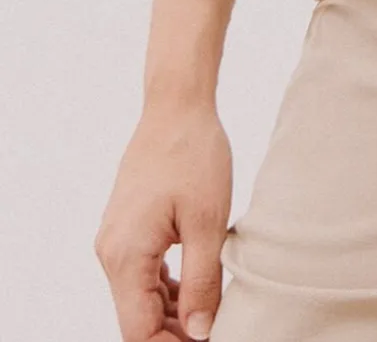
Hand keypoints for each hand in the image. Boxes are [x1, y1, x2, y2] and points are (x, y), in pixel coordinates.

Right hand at [95, 101, 232, 339]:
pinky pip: (142, 275)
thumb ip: (203, 282)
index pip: (138, 332)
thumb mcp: (207, 222)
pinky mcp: (127, 230)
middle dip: (174, 334)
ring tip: (213, 315)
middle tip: (216, 331)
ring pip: (140, 299)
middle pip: (136, 320)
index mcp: (125, 256)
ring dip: (173, 314)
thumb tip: (199, 334)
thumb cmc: (195, 156)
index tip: (210, 341)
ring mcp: (116, 241)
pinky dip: (168, 290)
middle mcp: (111, 254)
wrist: (176, 106)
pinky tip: (198, 288)